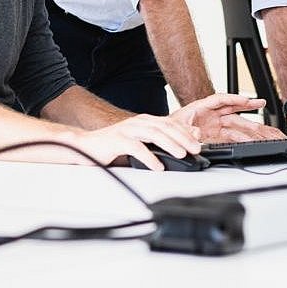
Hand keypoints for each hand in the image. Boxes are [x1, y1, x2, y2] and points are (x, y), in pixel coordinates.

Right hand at [71, 113, 200, 170]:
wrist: (87, 146)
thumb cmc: (115, 145)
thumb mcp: (142, 143)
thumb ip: (161, 141)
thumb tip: (185, 141)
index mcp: (145, 121)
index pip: (170, 124)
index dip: (186, 133)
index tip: (199, 144)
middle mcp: (137, 122)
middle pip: (165, 127)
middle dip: (183, 138)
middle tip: (196, 149)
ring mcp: (127, 129)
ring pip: (154, 134)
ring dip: (170, 144)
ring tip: (182, 155)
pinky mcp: (117, 140)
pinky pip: (136, 148)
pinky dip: (149, 157)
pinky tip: (158, 166)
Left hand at [171, 93, 286, 143]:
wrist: (165, 139)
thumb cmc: (168, 129)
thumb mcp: (175, 128)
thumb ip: (187, 130)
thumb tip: (198, 133)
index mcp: (200, 107)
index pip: (220, 100)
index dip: (233, 98)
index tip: (245, 100)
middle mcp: (210, 114)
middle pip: (231, 107)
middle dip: (246, 105)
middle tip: (261, 103)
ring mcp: (213, 124)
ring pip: (234, 122)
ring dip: (247, 124)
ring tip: (261, 127)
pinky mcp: (215, 135)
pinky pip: (231, 135)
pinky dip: (241, 137)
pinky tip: (250, 139)